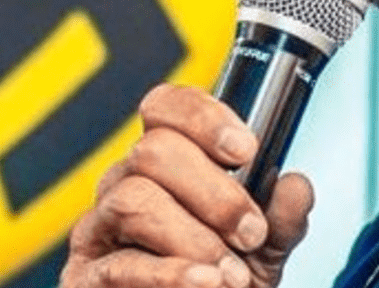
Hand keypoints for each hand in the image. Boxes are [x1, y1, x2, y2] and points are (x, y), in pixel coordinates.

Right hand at [59, 84, 314, 287]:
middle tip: (251, 233)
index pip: (164, 108)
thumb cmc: (225, 281)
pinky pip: (119, 266)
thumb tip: (294, 186)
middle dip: (214, 193)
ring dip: (194, 238)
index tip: (246, 151)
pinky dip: (171, 275)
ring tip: (233, 275)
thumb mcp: (265, 248)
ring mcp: (98, 230)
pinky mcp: (84, 279)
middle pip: (153, 151)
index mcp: (166, 164)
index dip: (203, 118)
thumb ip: (282, 217)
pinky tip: (206, 284)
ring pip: (133, 201)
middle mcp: (124, 184)